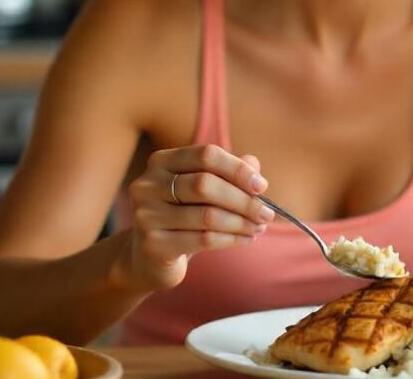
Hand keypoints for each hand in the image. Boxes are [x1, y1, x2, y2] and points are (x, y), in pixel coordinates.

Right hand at [116, 144, 273, 290]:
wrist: (148, 258)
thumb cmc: (183, 216)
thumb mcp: (203, 191)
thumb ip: (228, 173)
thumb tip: (254, 165)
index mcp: (161, 162)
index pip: (206, 155)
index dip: (238, 169)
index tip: (262, 186)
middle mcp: (148, 185)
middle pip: (205, 184)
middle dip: (243, 199)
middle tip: (267, 213)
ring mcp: (146, 216)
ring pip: (207, 215)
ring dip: (241, 222)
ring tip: (259, 227)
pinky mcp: (153, 245)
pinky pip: (203, 239)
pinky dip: (231, 239)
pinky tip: (246, 239)